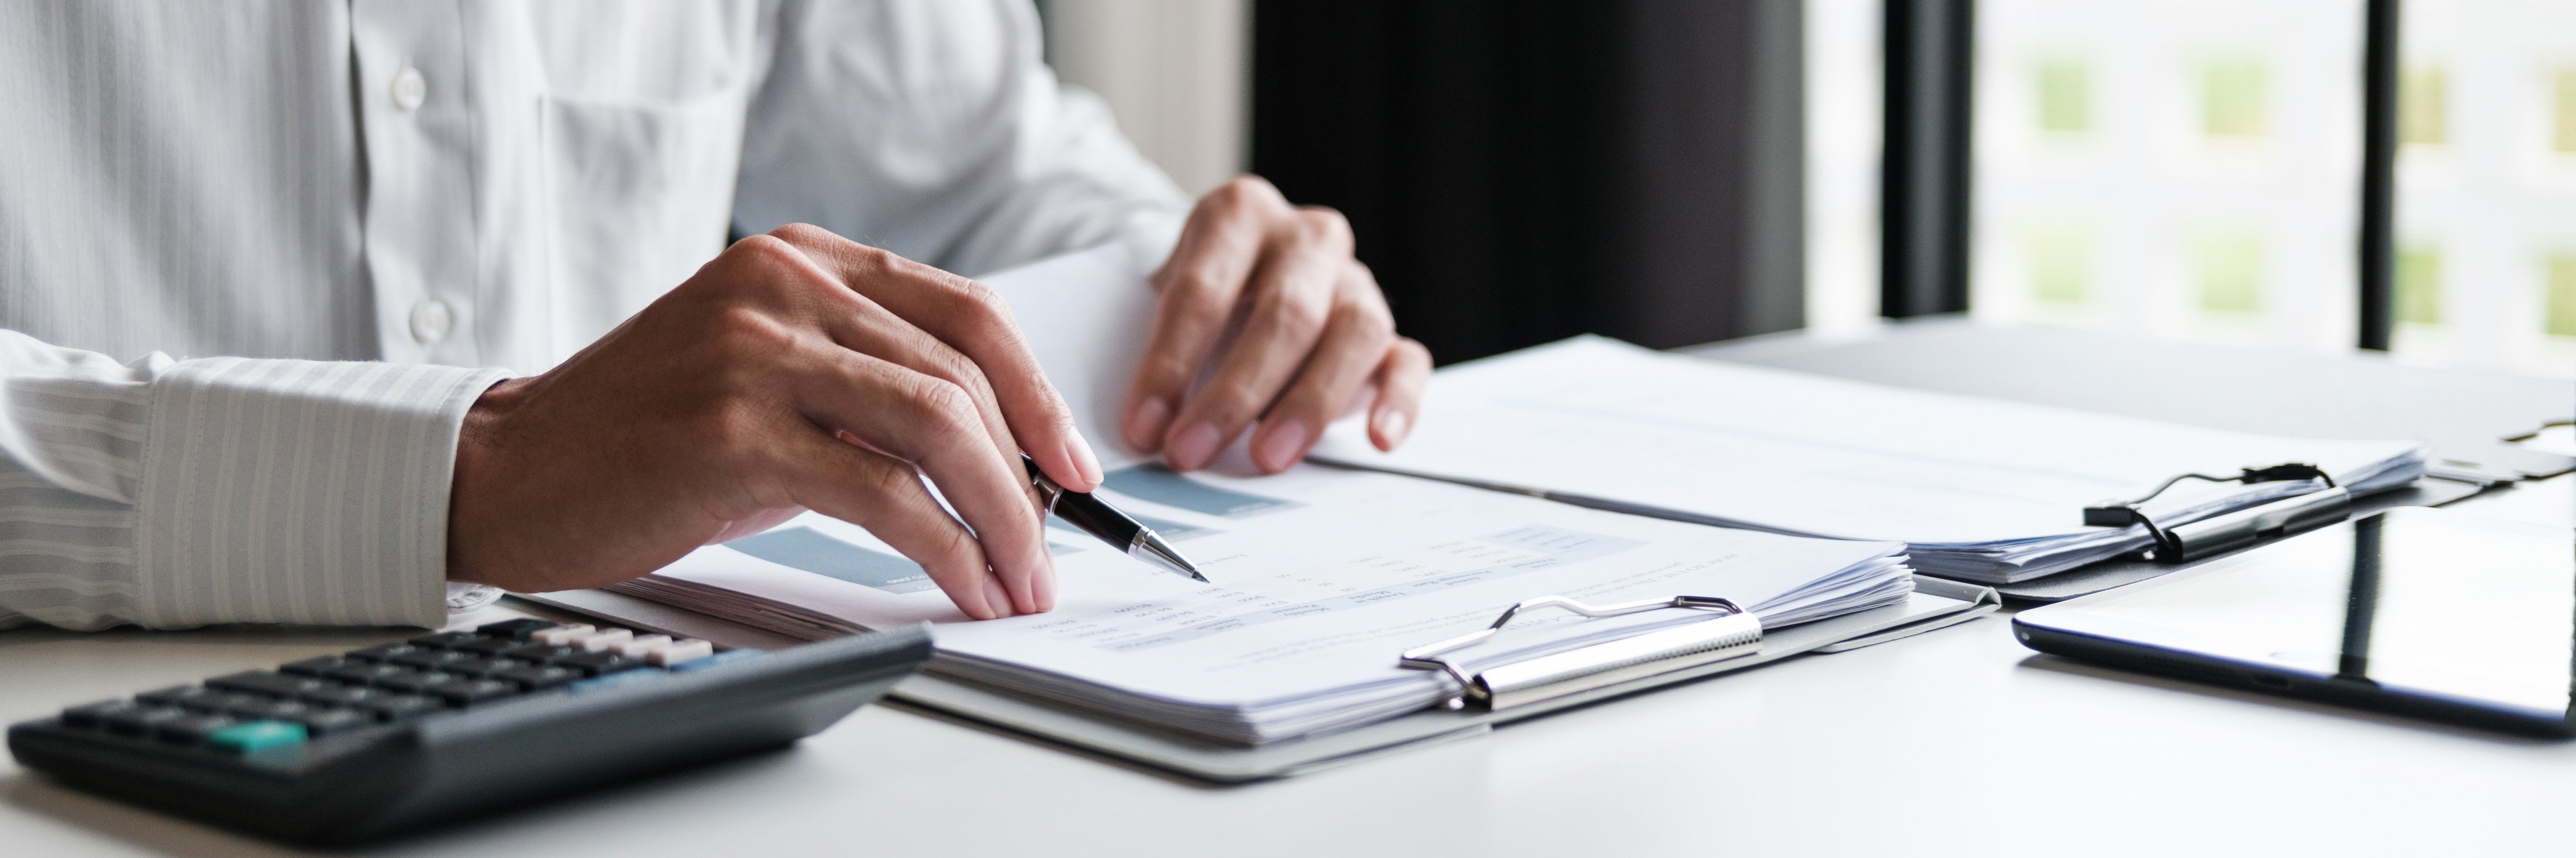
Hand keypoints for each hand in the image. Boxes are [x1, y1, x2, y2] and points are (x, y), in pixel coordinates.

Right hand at [446, 225, 1101, 619]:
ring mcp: (757, 351)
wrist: (508, 471)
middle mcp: (783, 285)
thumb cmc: (646, 439)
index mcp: (802, 261)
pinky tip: (963, 586)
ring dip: (1003, 518)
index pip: (968, 313)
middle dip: (1031, 477)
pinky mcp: (735, 429)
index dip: (1040, 394)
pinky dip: (944, 547)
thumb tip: (1000, 462)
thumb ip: (867, 392)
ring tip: (1020, 582)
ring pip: (939, 427)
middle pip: (965, 375)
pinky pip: (883, 491)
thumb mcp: (769, 381)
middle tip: (1052, 553)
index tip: (1076, 465)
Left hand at [1122, 176, 1431, 472]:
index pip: (1204, 289)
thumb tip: (1142, 430)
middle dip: (1235, 393)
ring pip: (1356, 331)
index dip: (1170, 363)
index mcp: (1239, 214)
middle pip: (1286, 312)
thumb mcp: (1156, 300)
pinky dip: (1397, 402)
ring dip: (1310, 403)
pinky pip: (1408, 360)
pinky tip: (1378, 440)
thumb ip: (1154, 351)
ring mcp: (1355, 280)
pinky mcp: (1390, 330)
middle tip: (1192, 451)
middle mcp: (1306, 238)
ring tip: (1268, 458)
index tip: (1145, 425)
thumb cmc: (1195, 297)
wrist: (1242, 278)